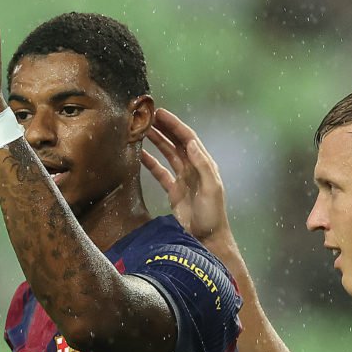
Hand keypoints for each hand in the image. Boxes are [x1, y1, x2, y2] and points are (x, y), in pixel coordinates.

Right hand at [139, 108, 234, 248]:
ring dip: (157, 141)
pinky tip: (140, 155)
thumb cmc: (212, 215)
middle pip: (176, 142)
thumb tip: (191, 143)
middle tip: (147, 116)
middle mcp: (193, 168)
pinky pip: (160, 172)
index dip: (174, 125)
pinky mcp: (174, 191)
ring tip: (142, 130)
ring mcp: (183, 179)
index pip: (188, 138)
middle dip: (164, 128)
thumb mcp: (212, 188)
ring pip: (168, 154)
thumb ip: (203, 165)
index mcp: (204, 164)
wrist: (207, 238)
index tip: (160, 113)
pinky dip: (151, 163)